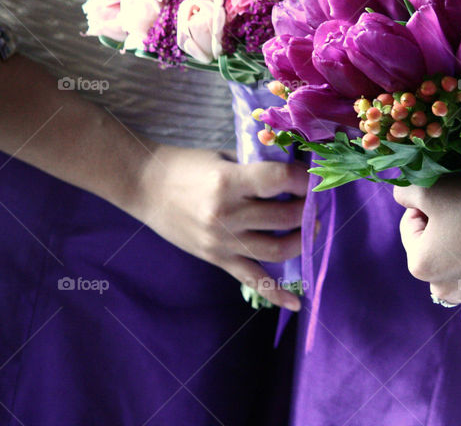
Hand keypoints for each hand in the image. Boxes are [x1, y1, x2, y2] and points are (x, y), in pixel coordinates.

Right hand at [126, 144, 308, 310]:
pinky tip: (296, 301)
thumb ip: (258, 168)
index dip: (304, 178)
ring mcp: (222, 241)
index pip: (279, 180)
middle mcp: (226, 215)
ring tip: (310, 229)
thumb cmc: (187, 166)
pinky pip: (251, 279)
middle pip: (284, 216)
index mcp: (228, 182)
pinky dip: (275, 293)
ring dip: (302, 241)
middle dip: (308, 209)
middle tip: (316, 202)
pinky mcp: (217, 259)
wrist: (145, 186)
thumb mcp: (225, 158)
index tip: (313, 177)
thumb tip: (297, 174)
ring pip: (276, 250)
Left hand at [395, 178, 460, 323]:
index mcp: (420, 264)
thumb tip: (401, 197)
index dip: (427, 205)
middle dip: (444, 233)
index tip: (450, 195)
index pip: (411, 225)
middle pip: (434, 252)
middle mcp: (440, 289)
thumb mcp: (435, 188)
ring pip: (454, 279)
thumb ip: (407, 192)